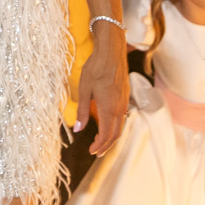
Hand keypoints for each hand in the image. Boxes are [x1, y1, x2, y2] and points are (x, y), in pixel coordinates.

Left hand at [74, 30, 129, 155]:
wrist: (111, 51)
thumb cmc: (95, 68)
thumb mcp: (84, 90)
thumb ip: (83, 112)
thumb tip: (78, 129)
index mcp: (109, 109)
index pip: (106, 136)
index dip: (99, 146)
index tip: (91, 152)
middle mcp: (120, 108)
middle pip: (115, 135)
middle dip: (106, 146)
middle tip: (96, 153)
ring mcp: (125, 102)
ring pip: (120, 127)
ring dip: (111, 137)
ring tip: (101, 142)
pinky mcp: (126, 96)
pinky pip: (122, 117)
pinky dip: (115, 126)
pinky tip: (107, 125)